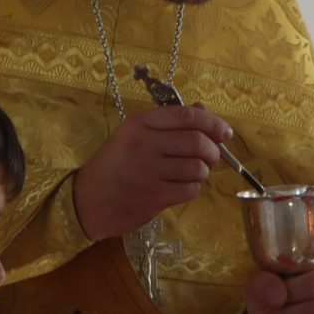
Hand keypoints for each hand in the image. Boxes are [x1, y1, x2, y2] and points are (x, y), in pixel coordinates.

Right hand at [72, 105, 232, 241]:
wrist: (88, 200)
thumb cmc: (114, 166)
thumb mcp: (134, 135)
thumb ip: (169, 122)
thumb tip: (206, 113)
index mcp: (140, 124)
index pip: (187, 116)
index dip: (213, 123)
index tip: (225, 133)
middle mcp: (145, 144)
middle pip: (197, 141)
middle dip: (212, 151)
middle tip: (211, 158)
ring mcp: (150, 171)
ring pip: (198, 167)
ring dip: (202, 172)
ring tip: (191, 174)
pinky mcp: (155, 196)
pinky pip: (191, 189)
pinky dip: (193, 189)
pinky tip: (181, 187)